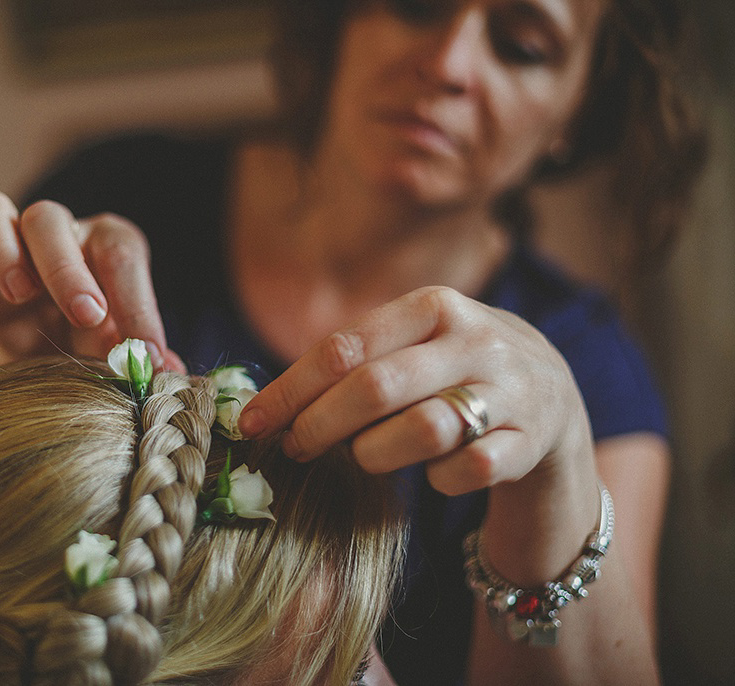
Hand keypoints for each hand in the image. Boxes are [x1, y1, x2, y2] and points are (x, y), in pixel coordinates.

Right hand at [0, 190, 183, 369]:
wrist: (50, 361)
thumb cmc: (96, 346)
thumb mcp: (124, 352)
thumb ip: (144, 356)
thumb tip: (168, 373)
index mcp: (108, 244)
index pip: (121, 254)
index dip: (136, 301)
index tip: (144, 351)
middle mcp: (59, 233)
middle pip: (49, 219)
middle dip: (66, 268)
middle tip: (86, 316)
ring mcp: (9, 244)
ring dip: (2, 251)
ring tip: (18, 296)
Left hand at [238, 286, 590, 494]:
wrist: (553, 400)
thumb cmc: (457, 372)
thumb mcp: (417, 346)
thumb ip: (358, 361)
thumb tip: (270, 405)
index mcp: (435, 306)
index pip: (345, 348)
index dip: (290, 390)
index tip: (251, 424)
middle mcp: (477, 340)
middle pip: (376, 387)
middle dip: (320, 425)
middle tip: (295, 450)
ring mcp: (512, 390)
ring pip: (424, 429)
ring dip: (376, 453)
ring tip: (363, 457)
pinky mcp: (533, 441)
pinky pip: (468, 470)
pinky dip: (440, 480)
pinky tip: (434, 475)